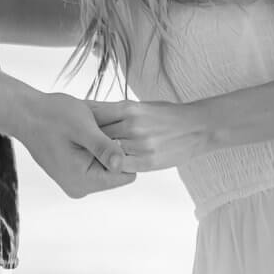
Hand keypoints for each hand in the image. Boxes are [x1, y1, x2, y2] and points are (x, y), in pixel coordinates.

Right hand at [19, 92, 136, 198]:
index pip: (126, 174)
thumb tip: (122, 164)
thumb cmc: (51, 117)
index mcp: (83, 181)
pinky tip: (85, 131)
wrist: (26, 114)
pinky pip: (97, 160)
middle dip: (115, 146)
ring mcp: (77, 180)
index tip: (114, 132)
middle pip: (118, 170)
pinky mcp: (74, 172)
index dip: (126, 151)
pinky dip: (96, 144)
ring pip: (108, 162)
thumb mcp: (82, 127)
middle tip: (99, 127)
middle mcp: (81, 187)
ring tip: (90, 127)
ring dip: (105, 143)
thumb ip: (103, 147)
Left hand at [89, 99, 212, 171]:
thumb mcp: (143, 106)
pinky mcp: (147, 162)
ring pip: (107, 151)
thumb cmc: (167, 115)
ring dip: (99, 154)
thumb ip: (120, 112)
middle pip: (97, 134)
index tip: (76, 125)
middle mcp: (132, 125)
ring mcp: (140, 144)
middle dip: (88, 139)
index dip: (83, 121)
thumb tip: (95, 114)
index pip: (95, 114)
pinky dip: (113, 165)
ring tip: (91, 156)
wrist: (197, 127)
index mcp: (129, 108)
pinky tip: (111, 164)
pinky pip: (120, 167)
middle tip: (78, 144)